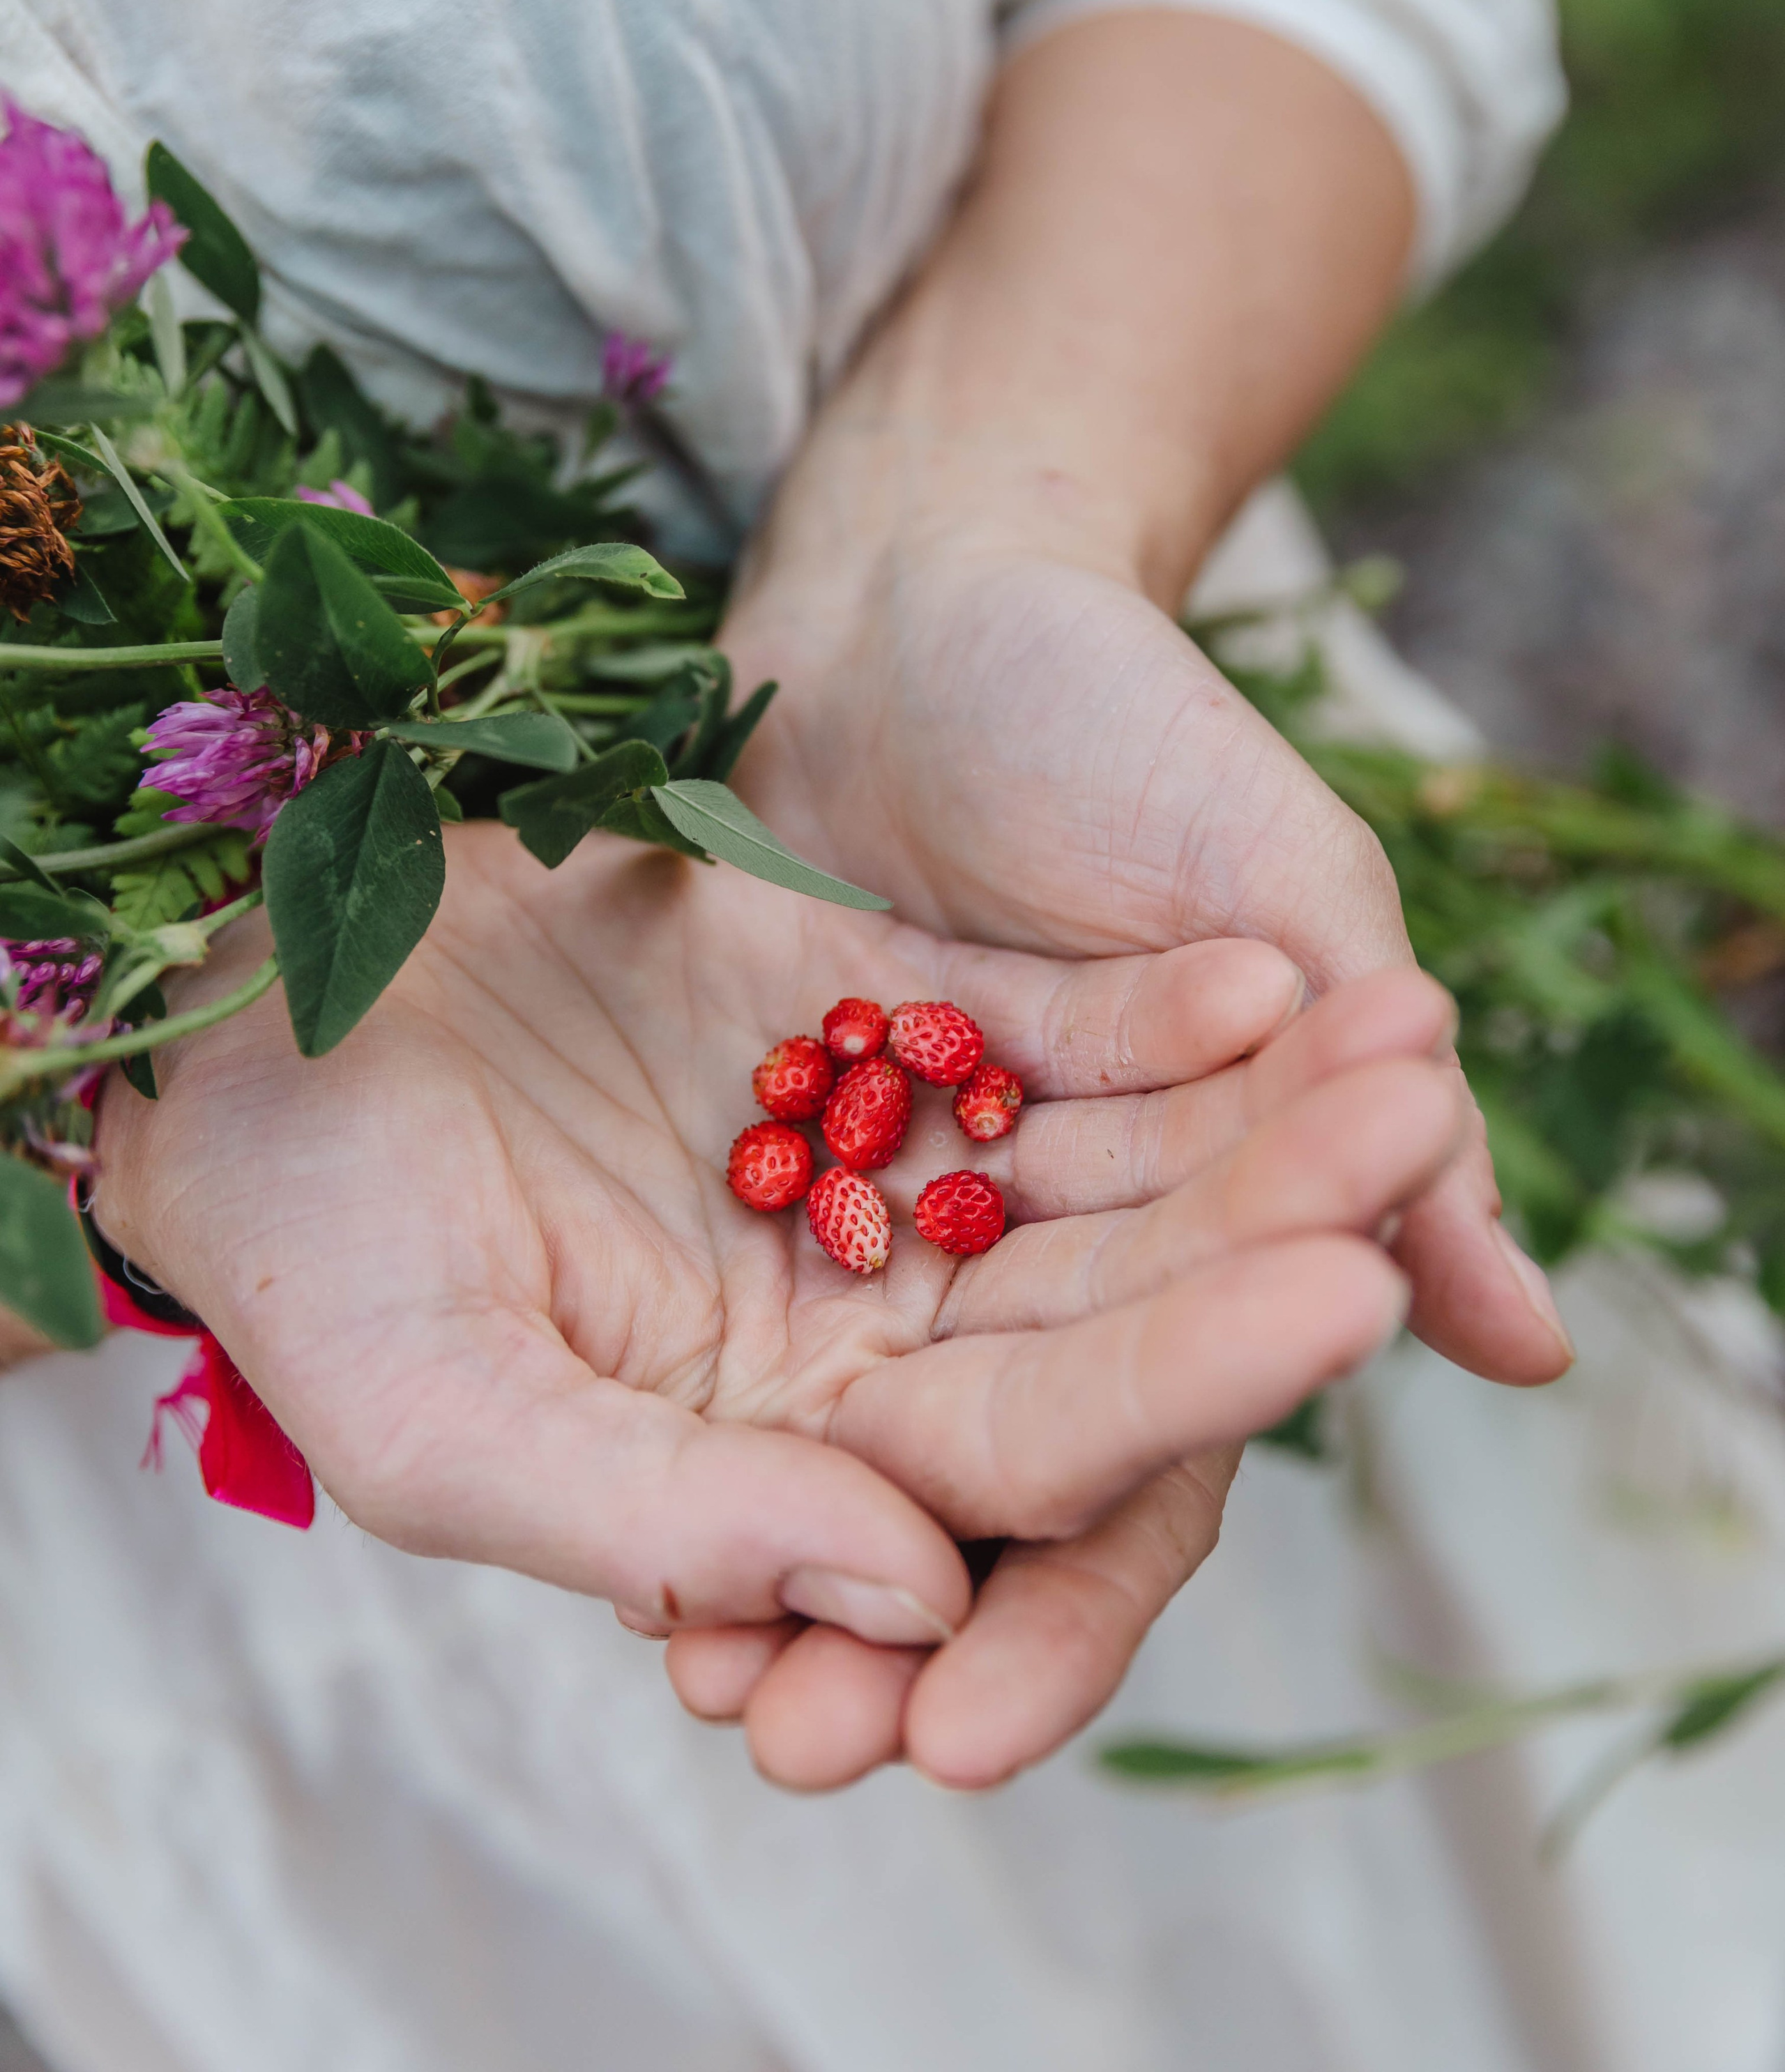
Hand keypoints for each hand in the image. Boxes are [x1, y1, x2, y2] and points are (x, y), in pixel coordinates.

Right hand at [93, 823, 1456, 1659]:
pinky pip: (1033, 1020)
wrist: (239, 1020)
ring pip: (1106, 1159)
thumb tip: (912, 1591)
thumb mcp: (444, 1416)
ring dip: (1259, 1112)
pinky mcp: (862, 1010)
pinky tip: (1269, 975)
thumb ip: (665, 1522)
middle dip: (1270, 1235)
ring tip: (1414, 1046)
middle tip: (1424, 1154)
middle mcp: (864, 1319)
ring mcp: (878, 1157)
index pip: (1021, 1456)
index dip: (1181, 1389)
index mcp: (786, 1457)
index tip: (1341, 1308)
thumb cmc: (305, 1247)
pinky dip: (1147, 1005)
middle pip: (1108, 1297)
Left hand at [705, 457, 1572, 1787]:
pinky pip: (745, 1309)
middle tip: (802, 1757)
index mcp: (1194, 1218)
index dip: (1066, 1607)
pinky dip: (698, 1404)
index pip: (1147, 1457)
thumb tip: (1518, 1350)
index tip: (965, 1734)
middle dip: (901, 1621)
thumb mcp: (1284, 900)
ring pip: (856, 1419)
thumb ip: (1379, 1121)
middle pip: (982, 1479)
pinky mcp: (795, 1140)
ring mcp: (907, 1204)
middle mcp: (1043, 1244)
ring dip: (784, 1553)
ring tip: (696, 1690)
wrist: (943, 590)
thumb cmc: (1140, 728)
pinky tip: (627, 1523)